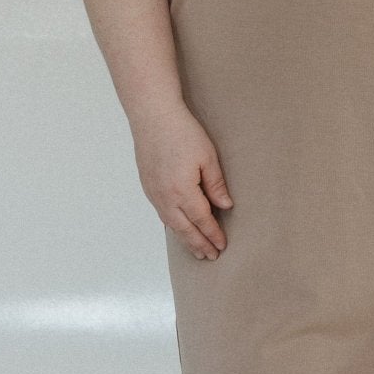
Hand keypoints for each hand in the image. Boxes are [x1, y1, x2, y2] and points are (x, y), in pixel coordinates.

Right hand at [132, 98, 233, 259]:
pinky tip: (178, 229)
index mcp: (183, 191)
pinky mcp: (148, 187)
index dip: (212, 234)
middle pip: (185, 229)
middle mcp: (165, 197)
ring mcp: (154, 193)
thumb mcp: (207, 157)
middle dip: (199, 244)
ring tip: (196, 250)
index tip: (221, 245)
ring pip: (171, 224)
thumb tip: (225, 206)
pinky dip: (172, 226)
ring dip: (185, 239)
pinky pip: (161, 214)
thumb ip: (216, 184)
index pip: (202, 220)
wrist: (153, 116)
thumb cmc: (181, 132)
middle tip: (211, 257)